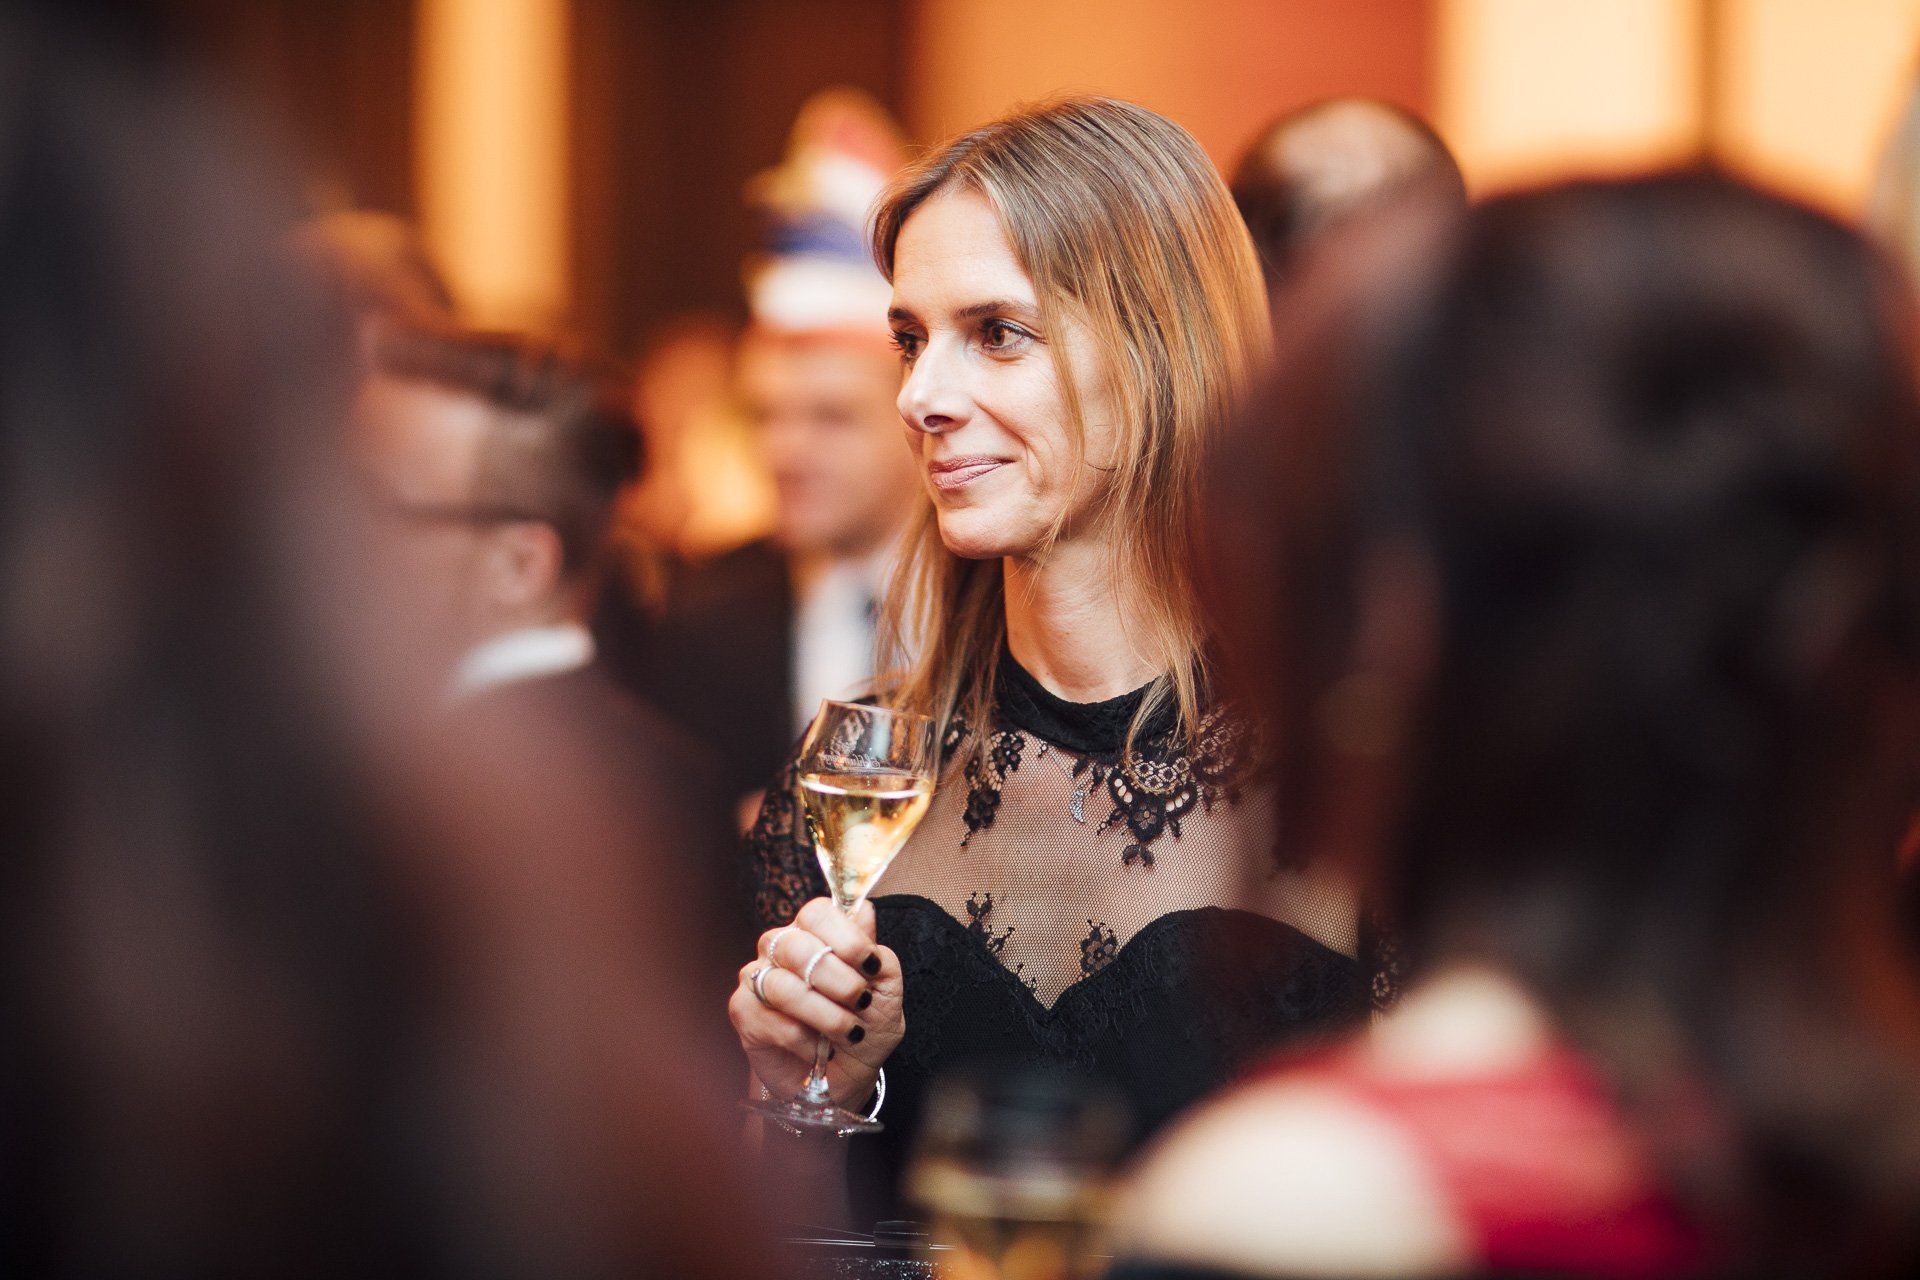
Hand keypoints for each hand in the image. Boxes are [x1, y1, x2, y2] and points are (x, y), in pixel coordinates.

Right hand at [728, 897, 904, 1107]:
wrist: (847, 1078)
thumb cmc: (865, 1028)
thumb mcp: (886, 993)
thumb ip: (878, 954)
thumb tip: (864, 911)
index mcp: (815, 934)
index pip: (817, 913)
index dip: (845, 936)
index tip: (870, 966)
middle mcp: (780, 948)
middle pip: (796, 946)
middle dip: (837, 979)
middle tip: (860, 1002)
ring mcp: (758, 978)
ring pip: (783, 986)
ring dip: (825, 1014)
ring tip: (848, 1032)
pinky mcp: (743, 1012)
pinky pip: (772, 1020)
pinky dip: (805, 1040)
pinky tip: (820, 1050)